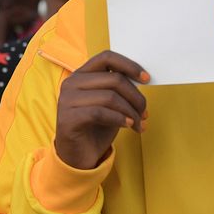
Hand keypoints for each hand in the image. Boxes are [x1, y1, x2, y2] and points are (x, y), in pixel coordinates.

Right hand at [55, 50, 148, 169]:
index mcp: (81, 75)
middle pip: (114, 79)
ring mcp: (67, 100)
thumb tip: (143, 79)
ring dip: (131, 112)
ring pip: (110, 97)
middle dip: (136, 97)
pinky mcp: (68, 118)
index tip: (147, 79)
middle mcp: (71, 83)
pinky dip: (119, 119)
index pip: (106, 57)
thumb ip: (120, 89)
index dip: (129, 65)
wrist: (77, 156)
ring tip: (138, 124)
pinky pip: (100, 113)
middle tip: (145, 113)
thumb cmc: (96, 128)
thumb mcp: (110, 104)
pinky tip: (128, 126)